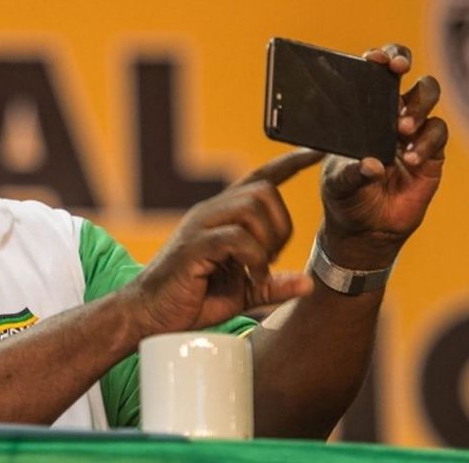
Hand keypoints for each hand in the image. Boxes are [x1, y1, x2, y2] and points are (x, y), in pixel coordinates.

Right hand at [128, 149, 321, 335]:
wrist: (150, 316)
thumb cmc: (192, 300)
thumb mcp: (243, 292)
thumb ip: (273, 284)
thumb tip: (309, 283)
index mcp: (222, 216)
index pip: (259, 177)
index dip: (290, 162)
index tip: (317, 152)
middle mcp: (210, 212)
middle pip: (263, 191)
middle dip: (280, 226)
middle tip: (271, 260)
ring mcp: (199, 226)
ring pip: (251, 208)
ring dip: (266, 243)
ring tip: (258, 271)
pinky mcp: (193, 246)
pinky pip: (236, 237)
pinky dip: (254, 259)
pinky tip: (251, 278)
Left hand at [320, 44, 448, 267]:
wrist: (366, 230)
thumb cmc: (344, 198)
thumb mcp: (337, 185)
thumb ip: (351, 174)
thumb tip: (373, 165)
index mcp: (362, 113)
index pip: (374, 74)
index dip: (380, 58)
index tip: (375, 59)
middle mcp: (390, 115)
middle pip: (408, 75)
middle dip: (404, 65)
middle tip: (397, 72)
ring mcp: (413, 132)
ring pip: (427, 98)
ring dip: (416, 108)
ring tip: (401, 130)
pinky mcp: (432, 153)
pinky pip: (438, 133)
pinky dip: (426, 144)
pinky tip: (409, 161)